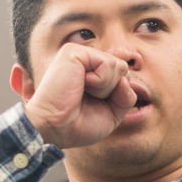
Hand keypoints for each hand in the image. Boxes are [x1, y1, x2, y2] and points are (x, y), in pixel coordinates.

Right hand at [17, 44, 138, 148]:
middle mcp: (85, 61)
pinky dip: (101, 81)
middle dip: (115, 92)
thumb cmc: (78, 125)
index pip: (122, 73)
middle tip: (90, 100)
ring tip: (83, 93)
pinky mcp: (74, 52)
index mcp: (92, 73)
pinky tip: (82, 85)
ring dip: (107, 88)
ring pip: (118, 66)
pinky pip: (108, 63)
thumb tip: (125, 71)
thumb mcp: (113, 113)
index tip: (106, 96)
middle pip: (123, 70)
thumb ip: (126, 94)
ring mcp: (79, 54)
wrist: (55, 129)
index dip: (122, 87)